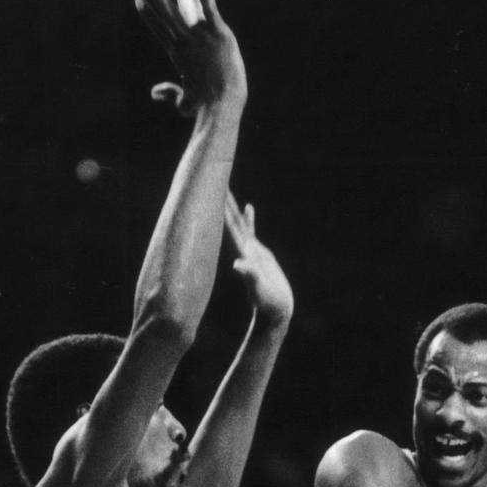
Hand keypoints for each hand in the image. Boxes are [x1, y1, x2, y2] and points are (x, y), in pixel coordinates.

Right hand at [136, 0, 245, 113]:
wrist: (223, 103)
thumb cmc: (206, 106)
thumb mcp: (183, 103)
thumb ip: (169, 94)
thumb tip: (153, 92)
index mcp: (177, 54)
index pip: (159, 29)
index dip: (148, 14)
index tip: (138, 0)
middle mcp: (185, 40)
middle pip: (167, 12)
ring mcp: (201, 34)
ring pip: (186, 3)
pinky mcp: (218, 32)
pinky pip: (210, 7)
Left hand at [225, 193, 294, 328]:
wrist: (275, 313)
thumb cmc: (268, 304)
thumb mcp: (260, 290)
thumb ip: (250, 276)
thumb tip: (238, 266)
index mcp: (240, 253)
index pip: (227, 225)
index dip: (220, 206)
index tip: (212, 185)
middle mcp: (241, 249)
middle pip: (227, 218)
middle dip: (221, 198)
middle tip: (211, 173)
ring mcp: (248, 250)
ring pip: (237, 222)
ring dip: (230, 205)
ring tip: (224, 184)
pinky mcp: (257, 254)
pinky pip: (251, 231)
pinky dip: (249, 218)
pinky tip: (248, 206)